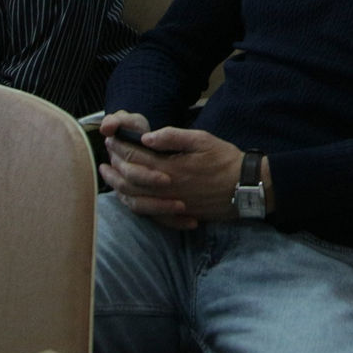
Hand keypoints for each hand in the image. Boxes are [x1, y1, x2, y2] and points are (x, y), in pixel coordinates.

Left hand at [98, 113, 250, 229]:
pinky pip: (148, 214)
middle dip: (114, 165)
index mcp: (170, 168)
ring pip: (134, 199)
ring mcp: (170, 205)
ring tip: (108, 175)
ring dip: (118, 186)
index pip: (136, 157)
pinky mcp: (176, 215)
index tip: (111, 138)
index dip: (120, 147)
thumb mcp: (202, 140)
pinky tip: (128, 196)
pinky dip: (133, 204)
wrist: (246, 188)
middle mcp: (166, 190)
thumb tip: (146, 137)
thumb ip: (172, 137)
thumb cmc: (225, 160)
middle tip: (106, 154)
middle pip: (129, 180)